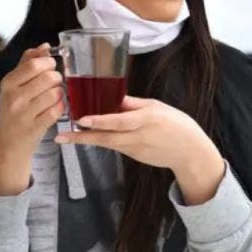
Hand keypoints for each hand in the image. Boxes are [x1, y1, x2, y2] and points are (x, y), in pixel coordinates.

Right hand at [0, 43, 65, 194]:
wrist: (8, 143)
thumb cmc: (15, 110)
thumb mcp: (14, 86)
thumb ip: (28, 63)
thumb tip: (44, 46)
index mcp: (7, 83)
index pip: (34, 64)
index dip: (49, 63)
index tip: (50, 68)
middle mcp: (13, 97)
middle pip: (49, 77)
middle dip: (57, 79)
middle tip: (53, 84)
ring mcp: (23, 113)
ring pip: (55, 93)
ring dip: (59, 94)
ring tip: (53, 98)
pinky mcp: (35, 127)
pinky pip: (57, 110)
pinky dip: (60, 108)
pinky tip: (54, 109)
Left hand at [55, 96, 224, 203]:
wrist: (189, 152)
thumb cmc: (177, 125)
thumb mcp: (157, 107)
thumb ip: (134, 104)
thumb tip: (112, 95)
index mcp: (147, 119)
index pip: (120, 121)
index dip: (100, 121)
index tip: (81, 119)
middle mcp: (139, 135)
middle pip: (107, 137)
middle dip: (83, 137)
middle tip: (62, 136)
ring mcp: (135, 148)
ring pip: (107, 143)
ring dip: (87, 140)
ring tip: (66, 137)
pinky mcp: (134, 156)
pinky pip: (115, 146)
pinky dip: (102, 141)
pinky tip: (89, 137)